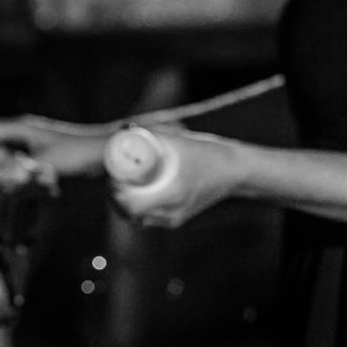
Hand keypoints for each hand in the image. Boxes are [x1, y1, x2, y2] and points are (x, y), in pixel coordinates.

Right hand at [0, 115, 110, 178]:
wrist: (105, 153)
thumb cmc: (76, 154)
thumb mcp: (43, 164)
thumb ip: (15, 173)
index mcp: (21, 128)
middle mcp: (24, 133)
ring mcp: (34, 144)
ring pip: (7, 157)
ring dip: (4, 174)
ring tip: (9, 189)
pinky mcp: (43, 155)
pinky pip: (22, 165)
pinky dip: (19, 177)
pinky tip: (27, 188)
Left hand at [110, 128, 242, 229]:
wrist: (235, 171)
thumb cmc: (209, 154)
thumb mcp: (180, 143)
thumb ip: (153, 134)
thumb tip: (125, 127)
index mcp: (172, 196)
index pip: (131, 205)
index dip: (115, 193)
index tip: (112, 176)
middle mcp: (171, 213)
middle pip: (129, 213)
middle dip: (115, 197)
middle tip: (112, 178)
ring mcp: (174, 219)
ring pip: (137, 218)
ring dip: (124, 204)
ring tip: (120, 184)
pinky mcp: (176, 219)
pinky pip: (148, 219)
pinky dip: (136, 209)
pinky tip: (132, 193)